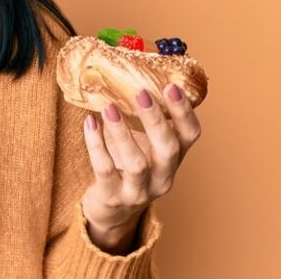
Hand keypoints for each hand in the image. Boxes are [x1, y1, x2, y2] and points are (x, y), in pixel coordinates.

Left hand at [80, 83, 201, 252]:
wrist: (111, 210)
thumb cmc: (128, 166)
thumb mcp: (144, 145)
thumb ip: (144, 118)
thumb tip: (130, 71)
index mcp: (174, 159)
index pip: (190, 135)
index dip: (184, 112)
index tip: (171, 86)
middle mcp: (163, 177)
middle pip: (168, 149)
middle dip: (156, 120)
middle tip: (141, 93)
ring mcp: (139, 191)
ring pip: (136, 163)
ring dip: (122, 133)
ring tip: (109, 107)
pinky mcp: (113, 197)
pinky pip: (105, 169)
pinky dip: (96, 144)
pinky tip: (89, 122)